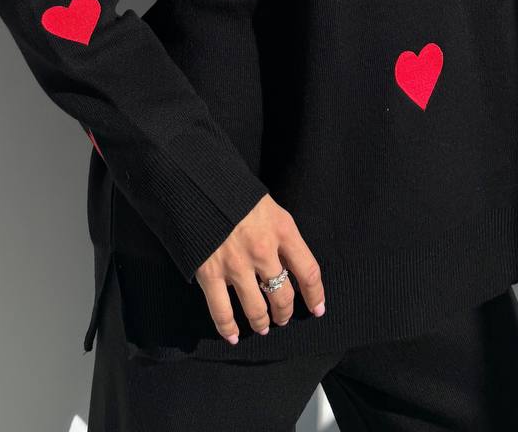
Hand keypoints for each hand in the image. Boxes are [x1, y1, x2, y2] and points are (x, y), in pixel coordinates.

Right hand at [195, 192, 325, 343]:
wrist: (198, 183)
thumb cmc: (237, 194)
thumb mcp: (270, 207)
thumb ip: (281, 236)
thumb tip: (290, 266)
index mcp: (282, 229)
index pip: (309, 271)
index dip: (315, 295)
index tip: (318, 309)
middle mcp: (263, 250)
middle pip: (283, 295)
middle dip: (285, 312)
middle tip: (283, 318)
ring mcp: (236, 265)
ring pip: (256, 309)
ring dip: (261, 322)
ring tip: (262, 326)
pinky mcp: (210, 273)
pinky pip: (222, 312)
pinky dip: (228, 328)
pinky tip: (234, 335)